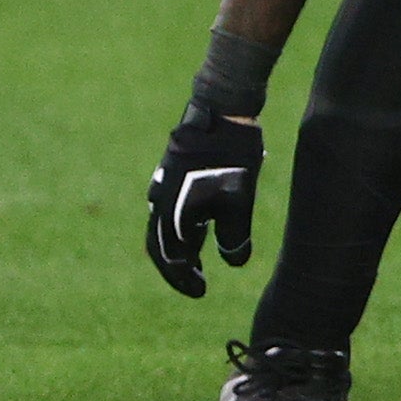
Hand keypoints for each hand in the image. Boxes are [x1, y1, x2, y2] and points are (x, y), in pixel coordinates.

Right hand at [145, 99, 263, 296]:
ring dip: (178, 248)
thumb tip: (234, 263)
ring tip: (199, 260)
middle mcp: (161, 202)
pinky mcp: (170, 172)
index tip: (200, 291)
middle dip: (177, 268)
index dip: (184, 280)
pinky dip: (179, 227)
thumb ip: (234, 237)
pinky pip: (167, 209)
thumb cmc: (232, 156)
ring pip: (163, 227)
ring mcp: (163, 185)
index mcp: (174, 214)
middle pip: (160, 247)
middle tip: (196, 282)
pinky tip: (199, 227)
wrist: (220, 109)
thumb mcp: (239, 202)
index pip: (171, 260)